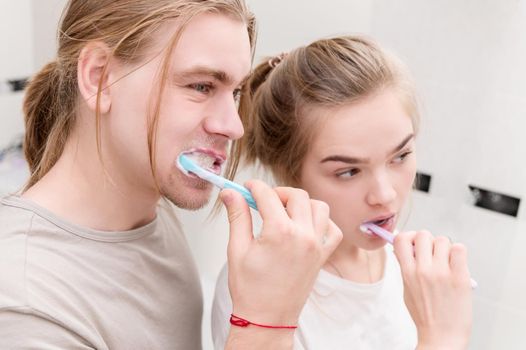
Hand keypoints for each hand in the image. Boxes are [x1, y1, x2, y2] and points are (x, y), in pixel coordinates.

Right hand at [221, 180, 341, 325]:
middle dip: (278, 192)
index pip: (267, 195)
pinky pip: (332, 229)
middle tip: (264, 199)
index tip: (247, 187)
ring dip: (302, 203)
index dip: (254, 187)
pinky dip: (322, 221)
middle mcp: (304, 235)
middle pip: (297, 195)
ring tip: (284, 211)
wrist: (268, 318)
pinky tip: (305, 225)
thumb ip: (237, 216)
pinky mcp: (323, 256)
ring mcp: (317, 245)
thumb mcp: (237, 249)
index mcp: (280, 232)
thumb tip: (230, 193)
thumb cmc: (251, 289)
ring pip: (319, 207)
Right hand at [394, 231, 471, 349]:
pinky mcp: (460, 276)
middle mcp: (423, 270)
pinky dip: (458, 253)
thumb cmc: (425, 315)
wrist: (442, 336)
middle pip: (423, 234)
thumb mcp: (407, 290)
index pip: (401, 239)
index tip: (413, 242)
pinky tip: (456, 264)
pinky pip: (460, 249)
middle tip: (431, 252)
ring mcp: (442, 273)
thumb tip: (407, 249)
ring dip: (444, 248)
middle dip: (427, 241)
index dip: (408, 236)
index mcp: (407, 273)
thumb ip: (406, 268)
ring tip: (445, 261)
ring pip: (442, 240)